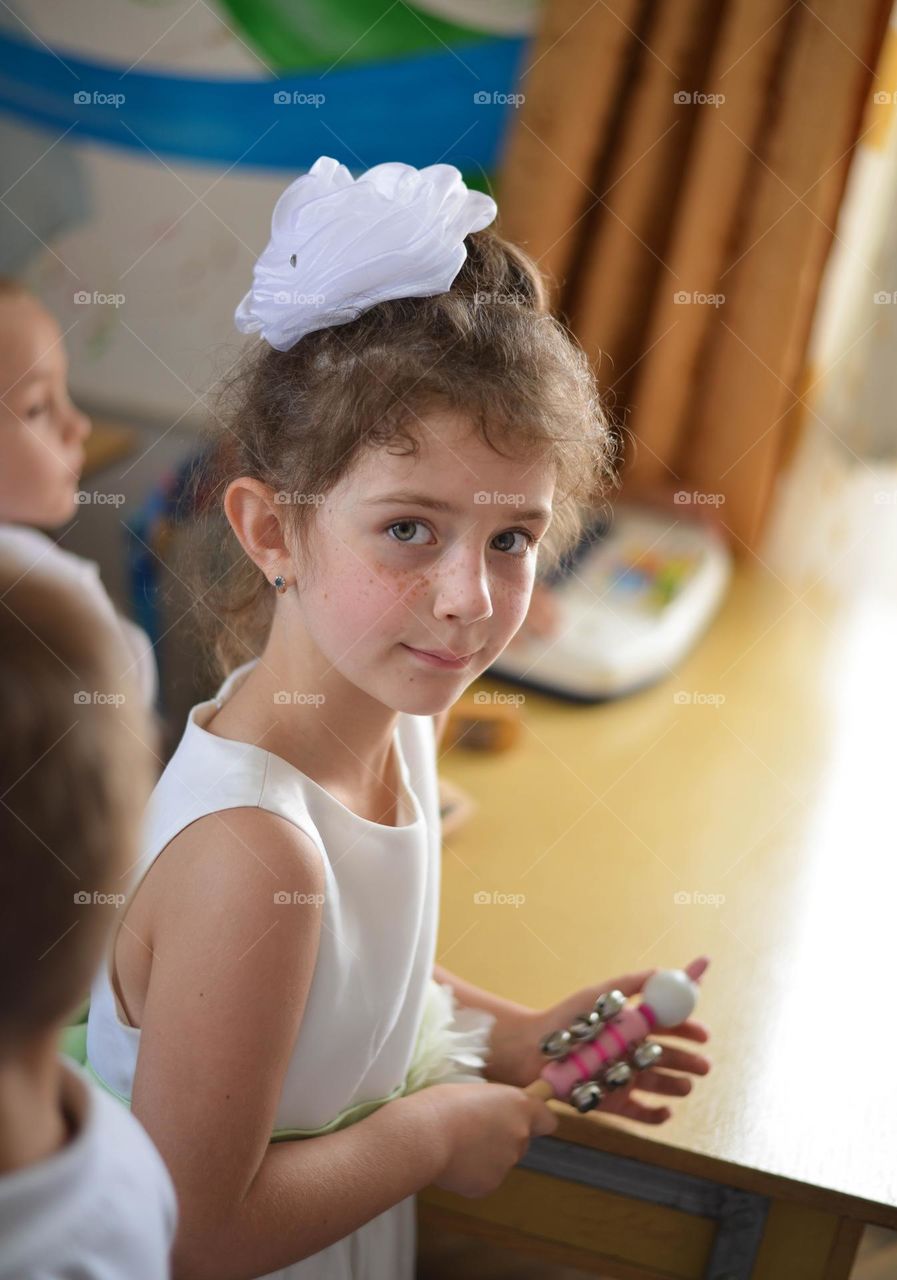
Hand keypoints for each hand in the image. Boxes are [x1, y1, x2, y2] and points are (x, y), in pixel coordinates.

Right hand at [423, 1080, 557, 1198]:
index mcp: (520, 1106)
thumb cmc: (443, 1104)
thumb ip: (496, 1107)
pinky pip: (484, 1177)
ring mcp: (507, 1163)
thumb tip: (495, 1116)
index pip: (548, 1120)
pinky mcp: (490, 1185)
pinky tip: (452, 1160)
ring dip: (486, 1154)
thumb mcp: (476, 1092)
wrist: (424, 1135)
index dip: (537, 1119)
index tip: (525, 1118)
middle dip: (504, 1136)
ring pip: (501, 1159)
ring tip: (457, 1143)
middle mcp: (520, 1135)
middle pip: (521, 1140)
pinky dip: (472, 1172)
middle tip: (475, 1128)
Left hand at [509, 957, 711, 1123]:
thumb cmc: (568, 1018)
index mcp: (632, 1026)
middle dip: (689, 1061)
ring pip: (659, 1084)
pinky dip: (655, 1115)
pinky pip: (640, 1113)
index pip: (669, 1028)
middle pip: (669, 1058)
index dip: (688, 1030)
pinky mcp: (612, 1102)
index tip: (704, 1033)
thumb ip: (632, 983)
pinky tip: (667, 1112)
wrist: (536, 1048)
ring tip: (687, 1085)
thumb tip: (665, 971)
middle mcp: (632, 1052)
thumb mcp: (601, 994)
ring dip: (677, 1085)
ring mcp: (624, 1078)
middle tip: (704, 1064)